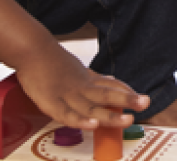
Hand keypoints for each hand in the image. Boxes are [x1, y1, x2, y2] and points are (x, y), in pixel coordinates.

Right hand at [15, 47, 148, 128]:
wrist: (30, 49)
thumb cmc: (52, 61)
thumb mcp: (77, 69)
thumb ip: (93, 78)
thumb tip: (111, 79)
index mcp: (87, 79)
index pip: (111, 85)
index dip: (126, 92)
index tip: (141, 97)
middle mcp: (81, 87)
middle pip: (106, 94)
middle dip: (126, 100)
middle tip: (145, 102)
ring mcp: (67, 96)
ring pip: (91, 108)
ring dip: (109, 115)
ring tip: (127, 120)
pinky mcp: (51, 103)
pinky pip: (67, 115)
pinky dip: (80, 121)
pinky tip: (93, 126)